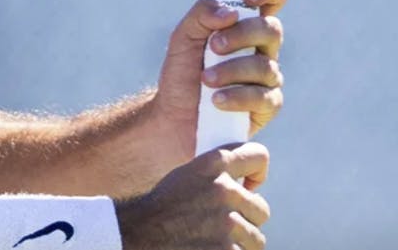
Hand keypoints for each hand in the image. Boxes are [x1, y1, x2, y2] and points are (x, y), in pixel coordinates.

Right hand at [118, 143, 271, 249]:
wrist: (136, 234)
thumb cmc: (160, 207)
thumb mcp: (186, 176)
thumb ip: (216, 173)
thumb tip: (247, 181)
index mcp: (213, 164)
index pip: (259, 156)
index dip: (257, 173)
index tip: (250, 187)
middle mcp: (223, 190)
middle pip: (261, 209)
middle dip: (246, 219)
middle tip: (221, 226)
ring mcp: (227, 222)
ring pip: (256, 238)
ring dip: (240, 243)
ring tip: (213, 240)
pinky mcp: (226, 249)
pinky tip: (209, 249)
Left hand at [153, 0, 288, 155]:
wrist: (173, 115)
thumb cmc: (183, 73)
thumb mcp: (183, 37)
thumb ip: (202, 15)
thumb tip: (231, 12)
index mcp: (245, 27)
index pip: (272, 0)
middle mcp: (262, 49)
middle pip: (271, 30)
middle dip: (241, 35)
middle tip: (213, 46)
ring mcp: (268, 78)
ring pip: (265, 66)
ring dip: (231, 70)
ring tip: (205, 79)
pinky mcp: (267, 106)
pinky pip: (263, 97)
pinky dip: (237, 96)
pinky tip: (216, 100)